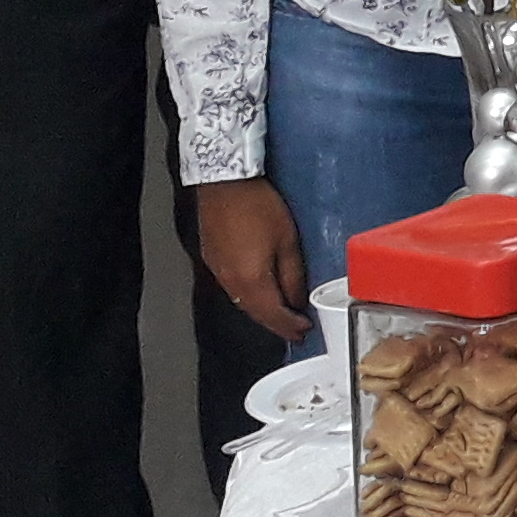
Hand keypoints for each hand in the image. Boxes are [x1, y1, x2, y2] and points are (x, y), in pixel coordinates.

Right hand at [196, 178, 311, 343]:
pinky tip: (261, 295)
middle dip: (277, 325)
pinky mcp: (212, 261)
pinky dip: (250, 298)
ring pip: (243, 303)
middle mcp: (231, 283)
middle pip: (256, 313)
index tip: (304, 332)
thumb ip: (293, 275)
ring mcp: (218, 273)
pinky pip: (233, 290)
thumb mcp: (288, 241)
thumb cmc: (259, 208)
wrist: (225, 184)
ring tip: (282, 316)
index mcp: (251, 281)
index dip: (290, 327)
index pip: (273, 315)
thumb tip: (297, 300)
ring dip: (263, 313)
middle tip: (295, 331)